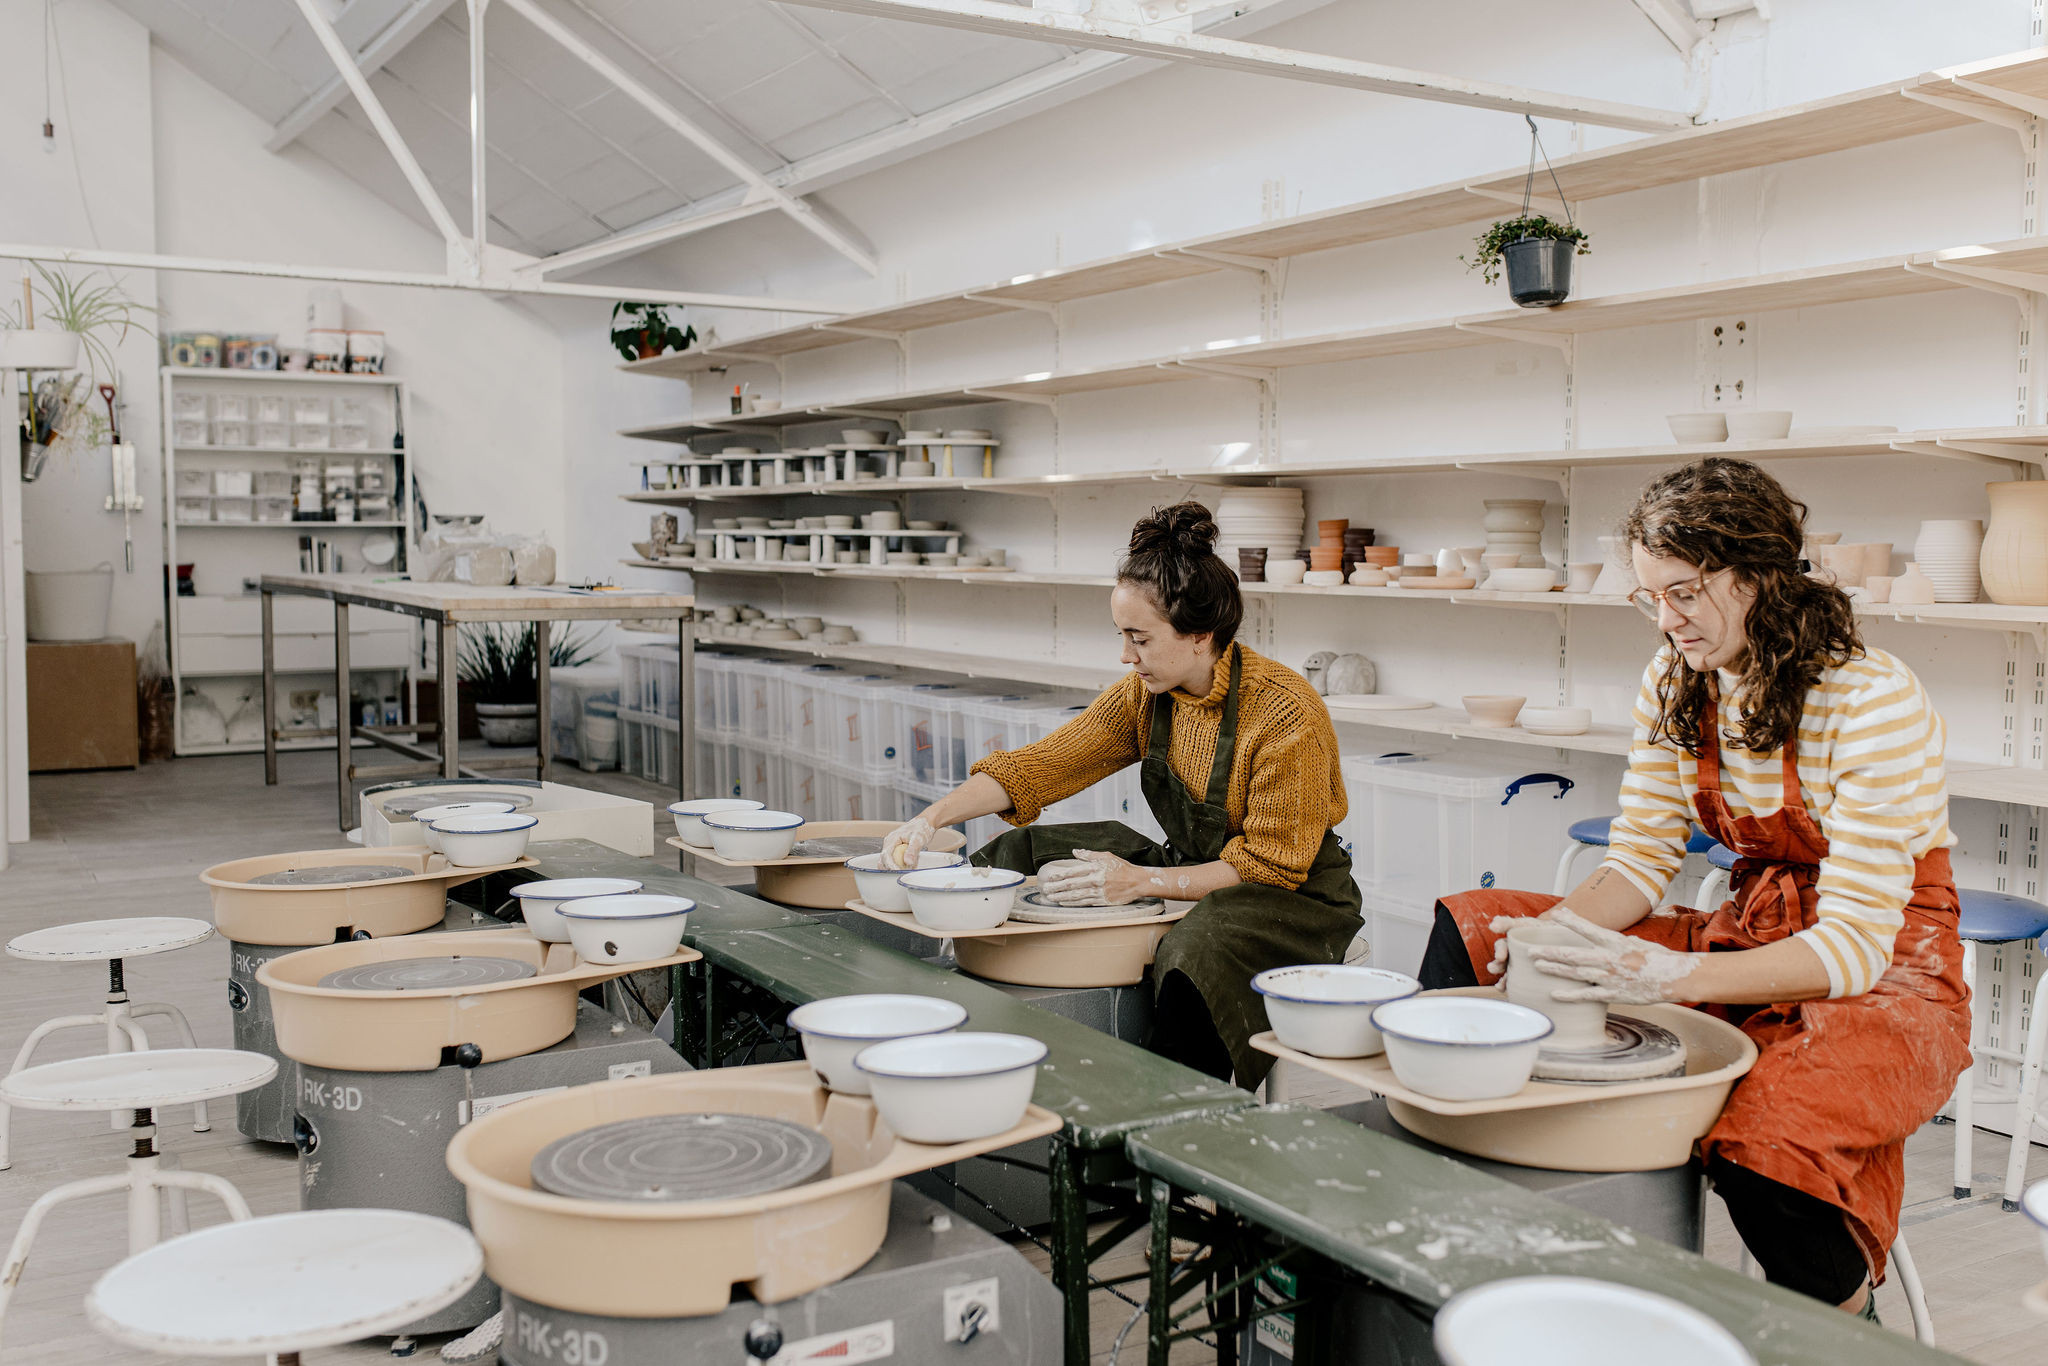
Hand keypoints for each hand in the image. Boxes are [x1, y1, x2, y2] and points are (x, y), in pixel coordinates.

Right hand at [881, 816, 934, 869]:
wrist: (925, 824)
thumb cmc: (921, 828)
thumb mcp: (918, 839)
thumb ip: (912, 851)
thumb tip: (907, 862)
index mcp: (891, 839)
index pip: (886, 855)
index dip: (890, 865)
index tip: (898, 872)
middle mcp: (889, 843)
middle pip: (884, 860)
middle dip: (892, 868)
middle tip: (904, 872)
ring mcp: (892, 847)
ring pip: (890, 862)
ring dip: (899, 867)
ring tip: (913, 863)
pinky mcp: (897, 850)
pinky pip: (897, 861)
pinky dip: (904, 865)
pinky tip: (914, 861)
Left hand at [1038, 850, 1158, 906]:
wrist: (1137, 882)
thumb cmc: (1122, 868)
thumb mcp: (1106, 856)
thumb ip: (1089, 854)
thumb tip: (1075, 851)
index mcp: (1095, 867)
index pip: (1073, 871)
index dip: (1060, 875)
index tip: (1050, 878)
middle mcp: (1095, 880)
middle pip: (1072, 885)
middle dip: (1056, 887)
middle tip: (1045, 890)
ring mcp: (1099, 892)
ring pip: (1076, 895)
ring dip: (1062, 896)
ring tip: (1051, 897)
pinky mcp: (1102, 901)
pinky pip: (1084, 903)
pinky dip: (1073, 903)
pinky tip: (1064, 903)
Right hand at [1485, 903, 1583, 974]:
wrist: (1567, 955)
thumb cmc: (1562, 939)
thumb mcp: (1561, 927)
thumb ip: (1563, 918)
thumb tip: (1566, 910)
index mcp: (1524, 930)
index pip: (1510, 925)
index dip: (1502, 924)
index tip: (1494, 927)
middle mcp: (1517, 945)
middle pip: (1503, 945)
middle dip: (1498, 950)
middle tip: (1499, 956)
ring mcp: (1517, 961)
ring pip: (1503, 962)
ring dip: (1496, 966)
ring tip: (1494, 969)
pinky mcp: (1520, 975)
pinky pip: (1509, 979)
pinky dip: (1503, 983)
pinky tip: (1501, 986)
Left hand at [1523, 907, 1704, 1003]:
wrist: (1677, 978)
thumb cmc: (1657, 958)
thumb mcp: (1634, 941)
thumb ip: (1612, 940)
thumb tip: (1594, 934)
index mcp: (1616, 943)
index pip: (1589, 929)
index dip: (1571, 921)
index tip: (1554, 915)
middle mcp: (1611, 959)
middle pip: (1574, 954)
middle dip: (1550, 951)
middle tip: (1530, 949)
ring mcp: (1612, 978)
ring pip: (1576, 974)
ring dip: (1555, 969)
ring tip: (1537, 965)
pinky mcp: (1615, 994)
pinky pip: (1588, 995)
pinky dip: (1570, 995)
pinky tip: (1554, 994)